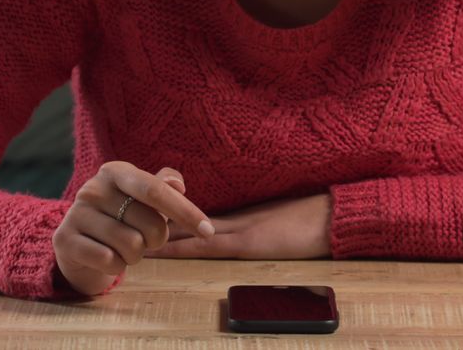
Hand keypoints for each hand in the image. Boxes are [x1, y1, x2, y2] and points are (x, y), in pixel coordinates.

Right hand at [52, 162, 213, 295]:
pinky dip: (116, 266)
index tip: (208, 231)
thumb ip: (164, 188)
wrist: (78, 244)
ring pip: (131, 245)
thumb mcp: (144, 199)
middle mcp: (93, 188)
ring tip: (122, 247)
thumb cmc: (121, 218)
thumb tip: (177, 183)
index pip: (156, 190)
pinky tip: (106, 257)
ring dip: (135, 254)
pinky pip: (109, 261)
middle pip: (150, 224)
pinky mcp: (64, 240)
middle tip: (143, 238)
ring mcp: (75, 213)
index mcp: (116, 171)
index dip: (185, 211)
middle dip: (156, 239)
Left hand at [143, 194, 332, 259]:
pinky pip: (210, 245)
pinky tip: (166, 247)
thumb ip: (261, 225)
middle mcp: (236, 220)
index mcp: (244, 216)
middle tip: (125, 221)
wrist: (337, 216)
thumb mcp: (283, 222)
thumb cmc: (317, 220)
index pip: (199, 218)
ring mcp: (241, 230)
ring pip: (191, 233)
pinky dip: (186, 246)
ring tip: (132, 234)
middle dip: (158, 224)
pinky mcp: (249, 242)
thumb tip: (243, 232)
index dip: (172, 218)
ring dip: (163, 235)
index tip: (146, 217)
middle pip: (188, 222)